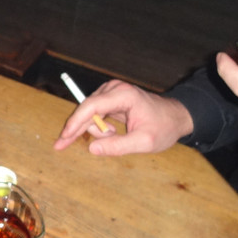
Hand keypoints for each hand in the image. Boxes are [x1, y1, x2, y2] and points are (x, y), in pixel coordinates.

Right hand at [53, 79, 193, 155]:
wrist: (176, 117)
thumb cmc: (164, 128)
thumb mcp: (145, 142)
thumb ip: (119, 146)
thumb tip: (92, 149)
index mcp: (124, 95)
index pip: (91, 106)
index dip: (75, 122)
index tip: (64, 136)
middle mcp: (114, 89)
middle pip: (87, 110)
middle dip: (81, 129)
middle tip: (61, 146)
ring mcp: (111, 91)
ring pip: (89, 113)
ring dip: (97, 129)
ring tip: (116, 135)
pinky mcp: (110, 97)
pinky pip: (95, 113)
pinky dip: (98, 125)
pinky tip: (112, 131)